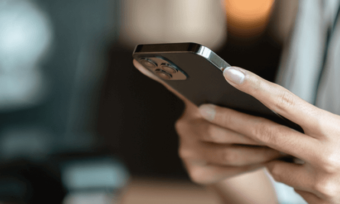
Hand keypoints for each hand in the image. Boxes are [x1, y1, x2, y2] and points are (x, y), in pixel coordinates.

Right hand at [133, 60, 281, 184]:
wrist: (241, 166)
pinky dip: (251, 164)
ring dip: (255, 149)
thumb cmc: (242, 129)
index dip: (160, 76)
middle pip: (215, 125)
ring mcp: (186, 151)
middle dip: (249, 129)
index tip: (140, 63)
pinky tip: (266, 160)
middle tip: (276, 129)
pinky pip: (228, 169)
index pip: (176, 88)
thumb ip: (237, 98)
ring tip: (279, 146)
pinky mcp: (195, 172)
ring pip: (225, 150)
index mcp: (192, 105)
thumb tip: (249, 90)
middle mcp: (183, 126)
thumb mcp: (238, 109)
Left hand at [202, 66, 339, 202]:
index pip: (284, 101)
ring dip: (272, 158)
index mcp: (331, 127)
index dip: (254, 86)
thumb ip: (304, 123)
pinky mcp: (319, 201)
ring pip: (272, 164)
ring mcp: (322, 181)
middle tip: (205, 109)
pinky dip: (291, 177)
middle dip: (229, 119)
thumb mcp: (335, 129)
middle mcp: (327, 153)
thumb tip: (263, 114)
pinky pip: (287, 183)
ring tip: (300, 156)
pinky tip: (311, 176)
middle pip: (263, 132)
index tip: (229, 73)